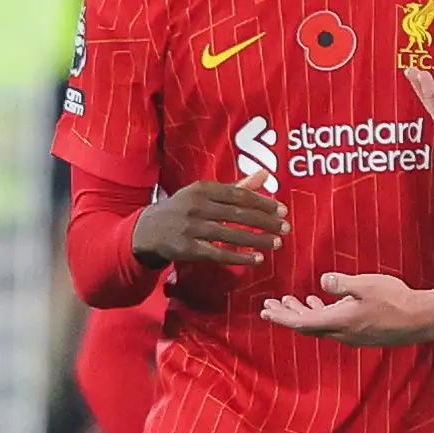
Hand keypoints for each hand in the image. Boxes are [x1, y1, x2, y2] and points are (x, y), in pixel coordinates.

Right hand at [132, 170, 286, 266]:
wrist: (148, 230)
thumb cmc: (185, 208)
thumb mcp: (205, 194)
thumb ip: (237, 187)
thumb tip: (265, 174)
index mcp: (202, 189)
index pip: (239, 195)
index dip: (263, 202)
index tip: (283, 210)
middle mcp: (196, 206)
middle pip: (237, 214)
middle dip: (265, 221)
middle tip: (286, 228)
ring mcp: (190, 227)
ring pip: (230, 234)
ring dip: (257, 239)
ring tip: (277, 243)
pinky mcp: (187, 248)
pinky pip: (218, 253)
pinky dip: (240, 256)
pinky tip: (258, 258)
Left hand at [261, 270, 433, 345]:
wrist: (423, 319)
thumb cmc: (396, 301)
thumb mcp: (366, 284)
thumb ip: (341, 283)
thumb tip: (323, 281)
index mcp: (339, 321)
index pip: (300, 323)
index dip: (281, 317)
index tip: (266, 310)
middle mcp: (343, 333)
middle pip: (307, 326)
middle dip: (287, 314)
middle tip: (270, 305)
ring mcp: (354, 335)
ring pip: (321, 326)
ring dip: (305, 314)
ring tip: (293, 301)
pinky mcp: (364, 333)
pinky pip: (335, 326)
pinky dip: (323, 315)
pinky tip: (325, 303)